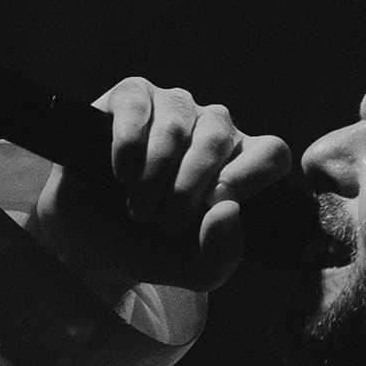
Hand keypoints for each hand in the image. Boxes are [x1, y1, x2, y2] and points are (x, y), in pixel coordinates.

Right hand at [49, 77, 297, 290]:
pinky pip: (138, 108)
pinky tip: (121, 174)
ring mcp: (174, 106)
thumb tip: (228, 211)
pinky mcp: (132, 96)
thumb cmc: (154, 249)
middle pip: (219, 138)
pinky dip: (129, 146)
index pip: (272, 153)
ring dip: (155, 175)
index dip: (247, 177)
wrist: (93, 240)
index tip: (212, 207)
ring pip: (177, 126)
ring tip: (138, 207)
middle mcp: (214, 127)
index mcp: (242, 164)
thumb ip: (222, 253)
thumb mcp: (194, 269)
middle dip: (188, 187)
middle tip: (164, 222)